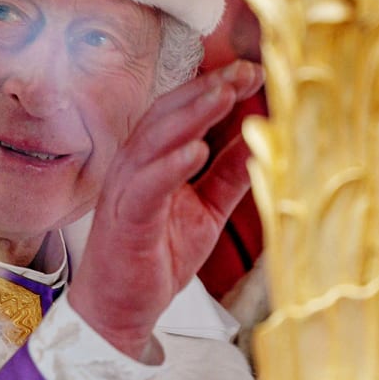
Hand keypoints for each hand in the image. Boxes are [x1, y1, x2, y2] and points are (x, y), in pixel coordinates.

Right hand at [69, 60, 262, 361]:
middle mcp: (137, 164)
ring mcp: (127, 188)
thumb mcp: (206, 210)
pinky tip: (196, 151)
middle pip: (168, 113)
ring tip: (223, 95)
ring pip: (155, 139)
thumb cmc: (155, 255)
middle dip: (206, 89)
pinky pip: (146, 185)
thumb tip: (258, 140)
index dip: (216, 87)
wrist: (120, 309)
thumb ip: (228, 175)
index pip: (183, 110)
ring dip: (190, 115)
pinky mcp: (125, 218)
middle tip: (242, 71)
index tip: (251, 72)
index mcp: (154, 158)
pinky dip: (170, 165)